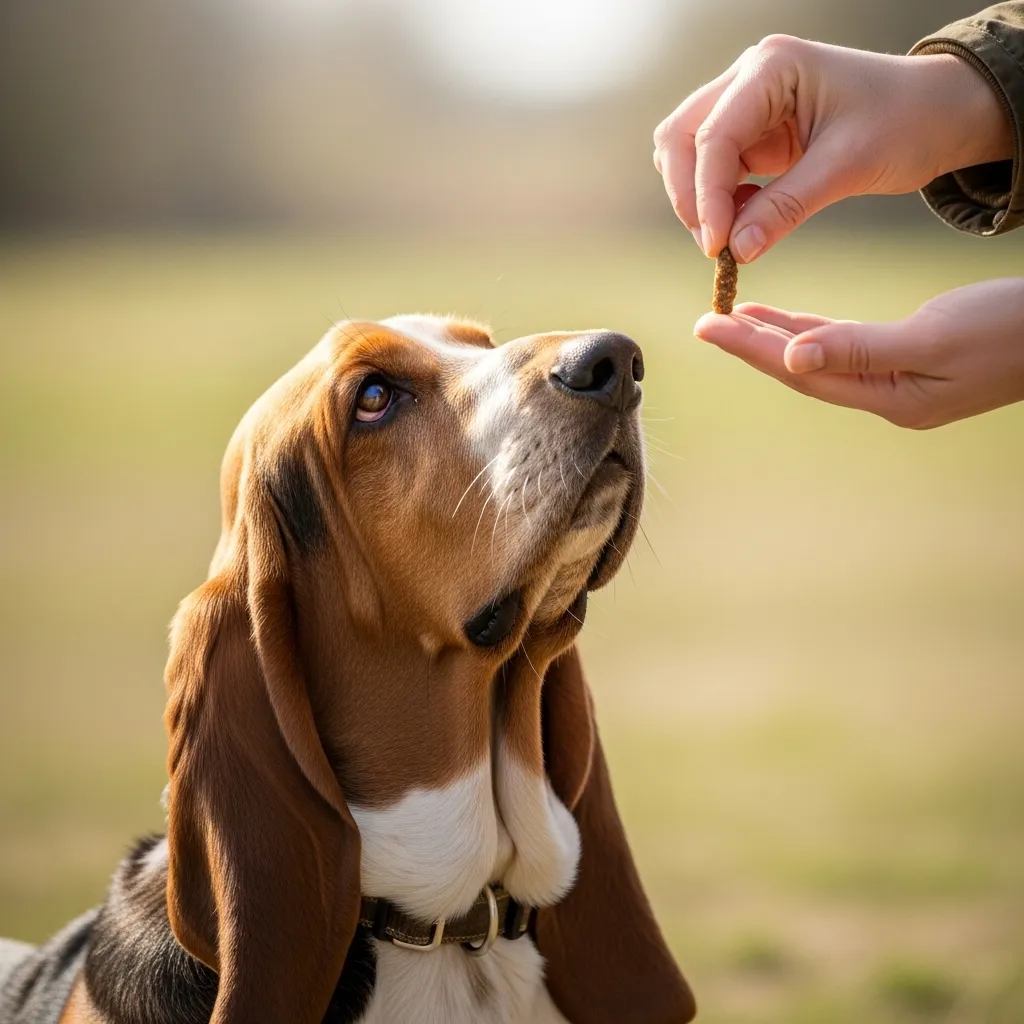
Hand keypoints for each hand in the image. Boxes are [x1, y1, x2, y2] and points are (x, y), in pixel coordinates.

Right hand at [653, 36, 1013, 260]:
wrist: (939, 113)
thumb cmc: (905, 122)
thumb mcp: (846, 167)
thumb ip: (784, 209)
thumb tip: (735, 252)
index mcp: (771, 68)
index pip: (712, 135)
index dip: (706, 196)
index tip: (717, 247)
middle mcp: (748, 79)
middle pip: (680, 138)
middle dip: (690, 196)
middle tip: (715, 246)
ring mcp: (746, 104)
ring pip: (687, 154)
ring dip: (697, 200)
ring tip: (729, 238)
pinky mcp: (752, 133)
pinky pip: (713, 171)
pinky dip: (718, 203)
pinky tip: (743, 225)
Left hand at [693, 279, 1023, 428]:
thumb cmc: (1011, 328)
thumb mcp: (934, 337)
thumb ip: (861, 348)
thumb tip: (792, 357)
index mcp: (888, 398)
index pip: (801, 372)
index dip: (751, 349)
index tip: (708, 328)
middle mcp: (885, 397)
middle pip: (802, 368)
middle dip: (752, 347)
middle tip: (705, 325)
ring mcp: (897, 382)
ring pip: (820, 356)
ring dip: (777, 338)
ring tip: (734, 318)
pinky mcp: (909, 360)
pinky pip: (845, 346)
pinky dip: (813, 331)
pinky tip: (788, 320)